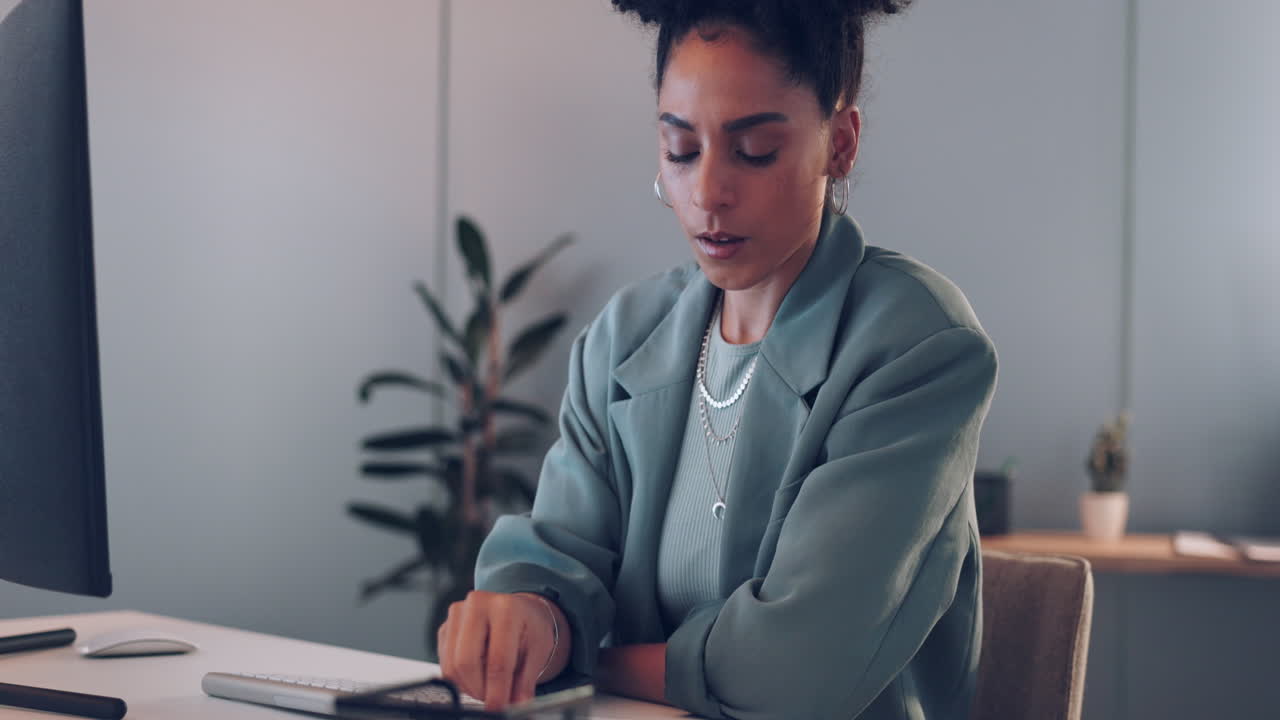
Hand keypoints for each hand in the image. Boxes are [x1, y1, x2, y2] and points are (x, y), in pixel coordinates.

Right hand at [437, 590, 567, 710]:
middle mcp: (477, 605)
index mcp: (506, 608)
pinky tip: (477, 676)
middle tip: (493, 699)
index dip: (497, 690)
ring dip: (469, 687)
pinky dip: (460, 679)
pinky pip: (444, 664)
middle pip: (466, 662)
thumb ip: (526, 681)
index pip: (497, 659)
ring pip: (452, 666)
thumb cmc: (529, 629)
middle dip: (479, 690)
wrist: (520, 612)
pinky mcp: (445, 627)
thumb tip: (518, 706)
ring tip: (488, 687)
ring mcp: (457, 614)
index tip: (499, 708)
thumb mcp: (538, 651)